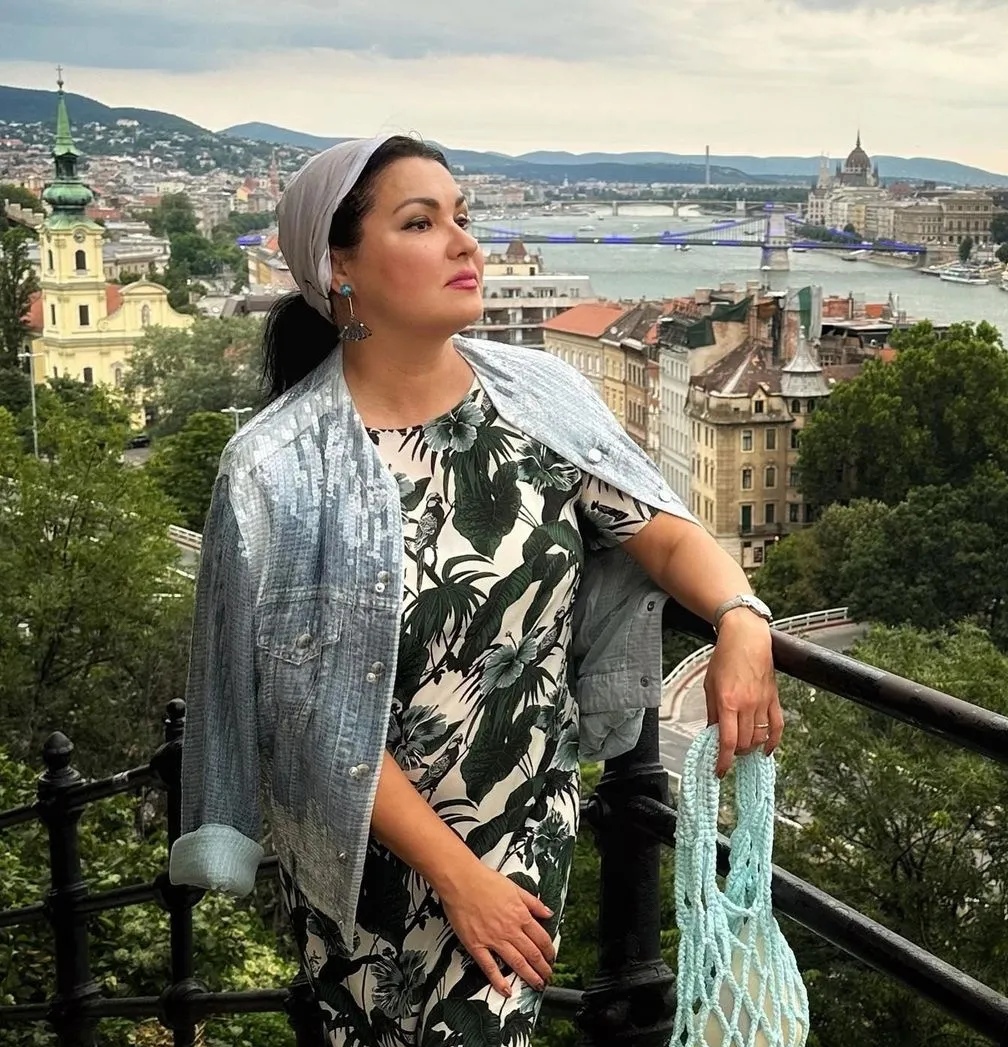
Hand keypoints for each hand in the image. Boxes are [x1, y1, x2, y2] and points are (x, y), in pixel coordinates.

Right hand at [438, 862, 554, 996]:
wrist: (461, 880)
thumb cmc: (485, 880)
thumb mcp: (515, 887)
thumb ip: (533, 902)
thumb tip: (548, 912)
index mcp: (521, 915)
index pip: (541, 938)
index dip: (549, 951)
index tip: (551, 958)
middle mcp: (510, 930)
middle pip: (532, 954)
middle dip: (543, 968)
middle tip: (548, 976)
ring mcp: (493, 939)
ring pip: (517, 963)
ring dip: (529, 976)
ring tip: (537, 985)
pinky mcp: (476, 946)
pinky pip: (490, 967)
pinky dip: (499, 981)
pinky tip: (506, 990)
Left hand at [704, 610, 781, 776]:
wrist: (746, 638)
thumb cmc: (725, 657)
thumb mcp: (709, 685)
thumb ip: (712, 712)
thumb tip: (712, 734)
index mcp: (728, 702)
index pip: (727, 741)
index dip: (723, 761)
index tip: (720, 771)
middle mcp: (747, 705)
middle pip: (744, 743)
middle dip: (735, 754)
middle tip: (727, 754)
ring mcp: (763, 703)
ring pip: (760, 738)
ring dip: (750, 748)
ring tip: (742, 749)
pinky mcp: (774, 699)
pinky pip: (777, 726)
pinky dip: (773, 742)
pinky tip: (766, 750)